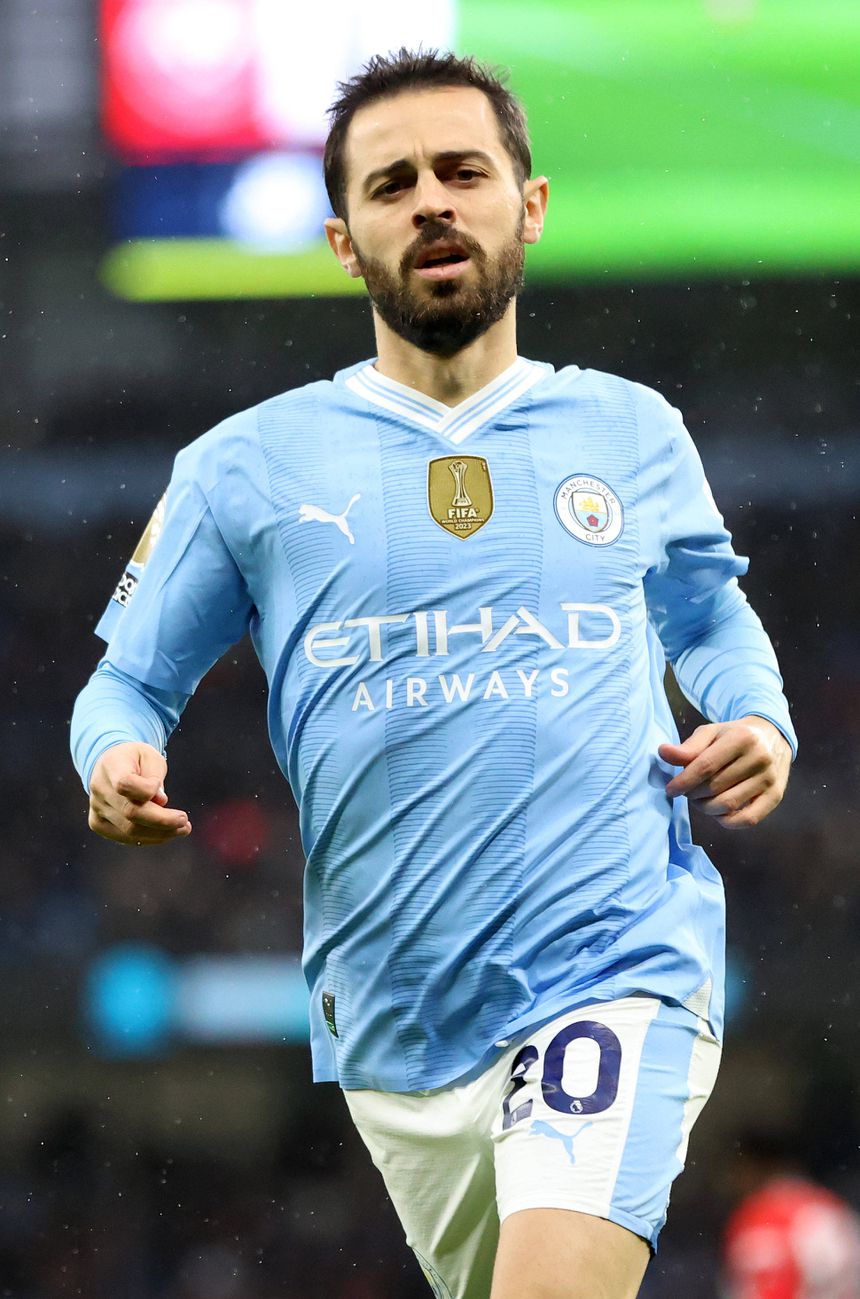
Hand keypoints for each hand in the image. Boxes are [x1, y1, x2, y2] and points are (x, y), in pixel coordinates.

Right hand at [88, 741, 191, 844]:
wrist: (110, 765)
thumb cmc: (135, 760)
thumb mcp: (150, 757)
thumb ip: (155, 776)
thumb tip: (160, 802)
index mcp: (110, 765)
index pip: (125, 784)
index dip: (146, 790)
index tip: (159, 786)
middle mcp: (99, 788)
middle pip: (130, 812)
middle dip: (162, 820)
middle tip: (184, 821)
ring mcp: (96, 808)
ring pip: (129, 830)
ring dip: (160, 833)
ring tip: (183, 829)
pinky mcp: (98, 824)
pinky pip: (126, 837)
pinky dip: (150, 837)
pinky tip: (167, 832)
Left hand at [658, 716, 791, 829]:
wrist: (772, 736)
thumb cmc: (734, 735)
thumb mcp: (711, 733)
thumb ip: (688, 746)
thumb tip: (663, 752)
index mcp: (742, 738)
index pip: (706, 766)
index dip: (684, 781)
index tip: (670, 789)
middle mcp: (759, 758)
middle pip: (715, 787)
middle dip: (693, 794)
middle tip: (687, 791)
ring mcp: (770, 779)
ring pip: (728, 805)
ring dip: (706, 808)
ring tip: (700, 800)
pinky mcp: (776, 796)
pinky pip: (748, 819)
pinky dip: (727, 821)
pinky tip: (718, 812)